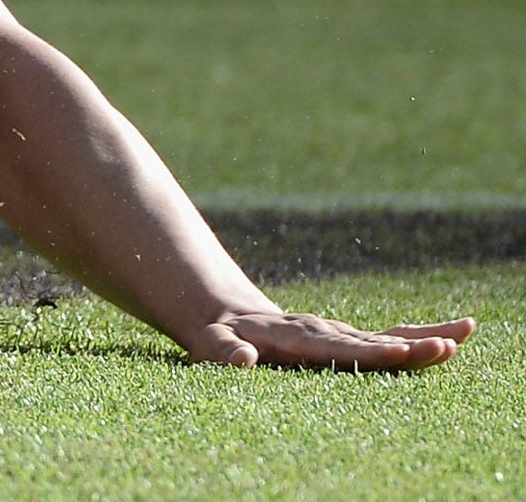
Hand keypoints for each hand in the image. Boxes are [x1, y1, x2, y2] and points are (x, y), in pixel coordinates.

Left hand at [185, 311, 474, 370]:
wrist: (228, 316)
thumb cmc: (220, 339)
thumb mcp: (212, 346)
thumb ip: (226, 352)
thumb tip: (243, 359)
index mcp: (296, 336)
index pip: (337, 347)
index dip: (368, 351)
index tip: (399, 351)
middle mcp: (324, 331)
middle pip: (371, 341)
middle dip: (406, 345)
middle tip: (444, 347)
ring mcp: (339, 333)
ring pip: (386, 336)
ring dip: (423, 338)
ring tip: (463, 334)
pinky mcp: (348, 340)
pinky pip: (387, 337)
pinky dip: (419, 335)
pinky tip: (453, 336)